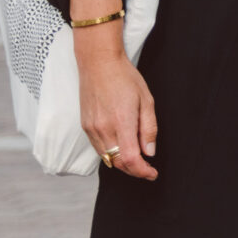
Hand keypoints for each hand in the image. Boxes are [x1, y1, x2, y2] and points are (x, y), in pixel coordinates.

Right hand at [75, 25, 156, 180]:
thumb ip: (148, 129)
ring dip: (123, 163)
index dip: (142, 171)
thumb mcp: (146, 101)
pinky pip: (98, 148)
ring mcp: (91, 129)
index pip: (130, 159)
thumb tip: (149, 152)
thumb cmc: (126, 78)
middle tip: (148, 169)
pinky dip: (111, 153)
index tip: (153, 173)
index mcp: (121, 122)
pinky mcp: (85, 126)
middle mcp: (103, 129)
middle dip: (134, 170)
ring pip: (107, 157)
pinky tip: (122, 148)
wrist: (98, 64)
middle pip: (118, 163)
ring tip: (138, 160)